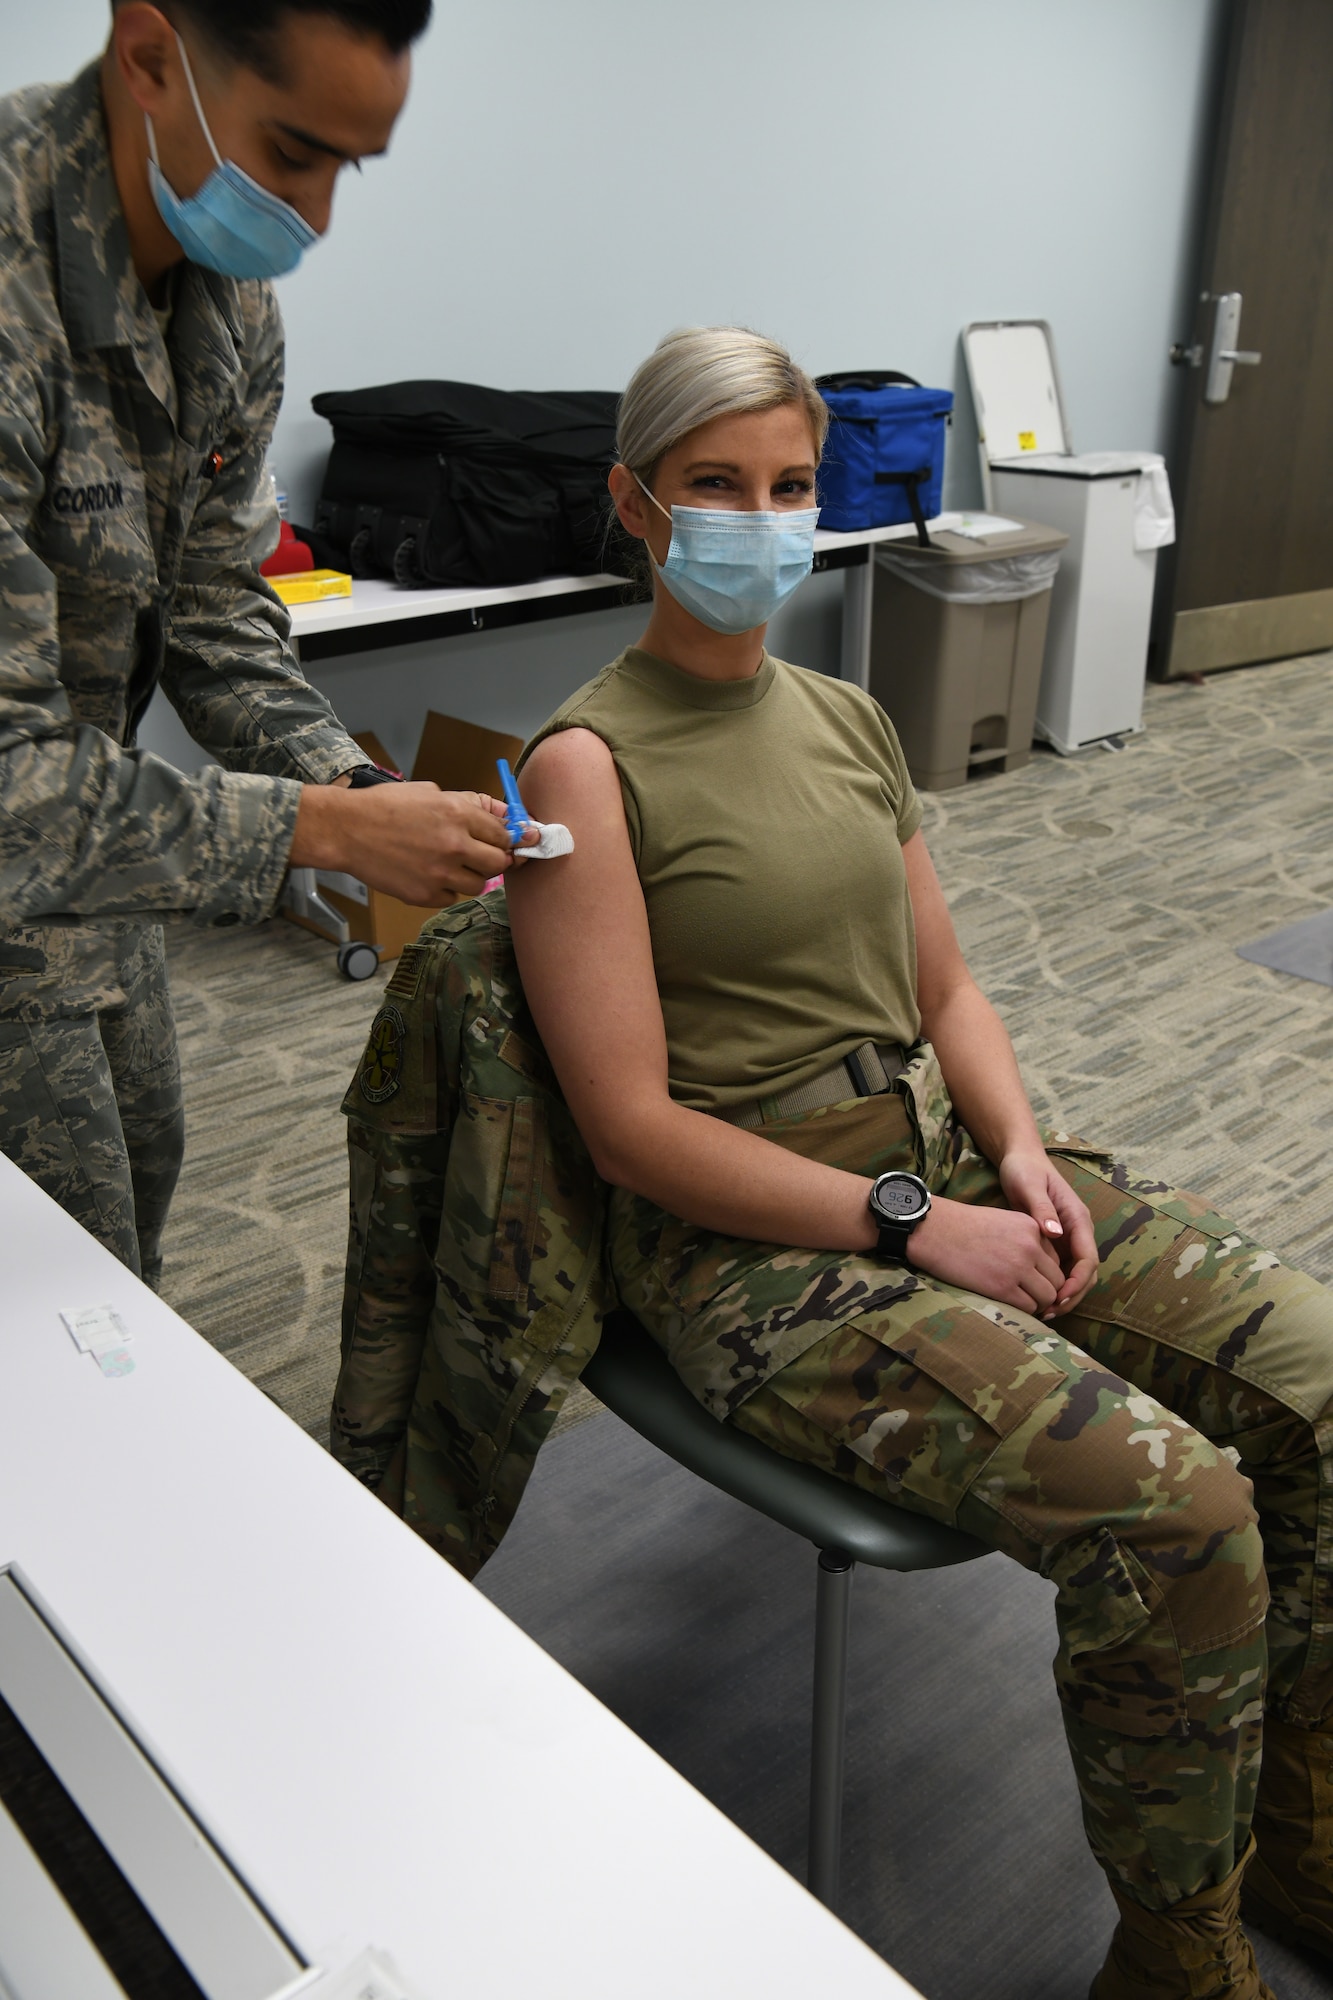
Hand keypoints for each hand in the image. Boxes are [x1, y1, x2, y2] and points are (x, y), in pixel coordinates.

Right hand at [291, 783, 536, 902]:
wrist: (346, 831)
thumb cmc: (385, 806)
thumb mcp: (430, 793)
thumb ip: (469, 805)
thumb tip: (502, 814)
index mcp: (459, 814)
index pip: (505, 834)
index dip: (514, 839)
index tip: (522, 842)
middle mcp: (455, 845)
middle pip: (500, 863)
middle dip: (500, 860)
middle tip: (491, 857)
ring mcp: (440, 874)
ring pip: (478, 884)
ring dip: (472, 875)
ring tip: (451, 863)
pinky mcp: (425, 895)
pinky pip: (451, 897)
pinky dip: (447, 888)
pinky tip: (430, 874)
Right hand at [905, 1194, 1068, 1316]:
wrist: (934, 1232)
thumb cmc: (964, 1227)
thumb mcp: (1003, 1222)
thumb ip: (1026, 1240)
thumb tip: (1039, 1268)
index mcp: (1032, 1228)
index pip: (1057, 1260)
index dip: (1046, 1274)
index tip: (1032, 1280)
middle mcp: (1031, 1247)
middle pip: (1057, 1280)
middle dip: (1046, 1291)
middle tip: (1030, 1296)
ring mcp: (1018, 1267)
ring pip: (1048, 1296)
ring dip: (1037, 1303)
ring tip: (1021, 1301)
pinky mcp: (1002, 1287)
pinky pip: (1028, 1307)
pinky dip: (1024, 1310)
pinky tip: (1010, 1304)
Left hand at [997, 1147, 1099, 1315]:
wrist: (1020, 1160)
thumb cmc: (1024, 1169)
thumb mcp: (1030, 1185)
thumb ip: (1042, 1209)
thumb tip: (1056, 1233)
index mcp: (1078, 1218)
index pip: (1088, 1259)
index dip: (1077, 1282)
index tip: (1059, 1297)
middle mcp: (1079, 1231)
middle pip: (1087, 1273)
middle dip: (1073, 1295)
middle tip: (1049, 1312)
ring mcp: (1069, 1238)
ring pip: (1076, 1275)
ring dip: (1065, 1295)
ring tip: (1043, 1311)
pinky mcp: (1057, 1243)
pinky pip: (1062, 1270)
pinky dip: (1054, 1286)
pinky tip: (1036, 1297)